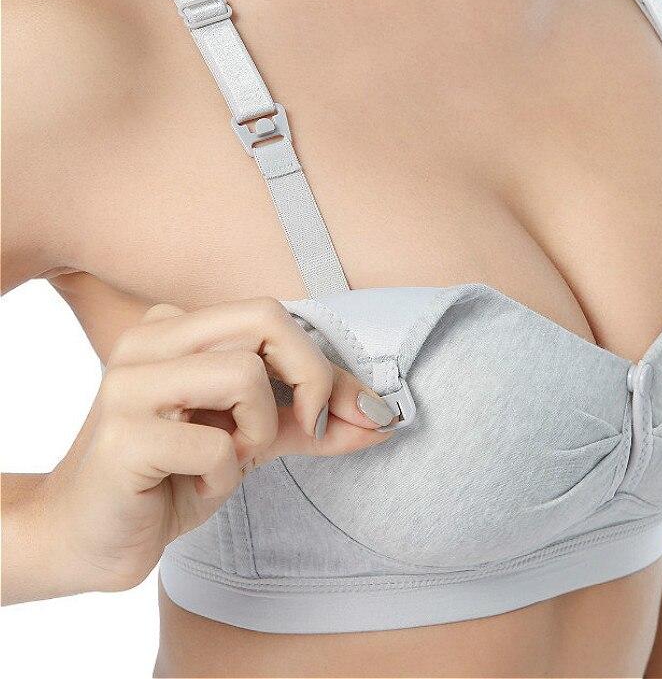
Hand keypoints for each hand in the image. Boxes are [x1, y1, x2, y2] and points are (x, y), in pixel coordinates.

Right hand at [24, 298, 395, 598]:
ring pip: (243, 375)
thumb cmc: (170, 477)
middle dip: (308, 379)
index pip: (270, 314)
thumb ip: (310, 419)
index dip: (316, 362)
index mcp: (174, 329)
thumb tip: (382, 416)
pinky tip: (192, 486)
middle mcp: (147, 342)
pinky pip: (216, 445)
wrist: (87, 538)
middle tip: (304, 426)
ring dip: (258, 433)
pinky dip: (223, 477)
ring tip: (228, 458)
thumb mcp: (251, 439)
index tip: (331, 413)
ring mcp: (128, 384)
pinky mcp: (123, 435)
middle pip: (264, 320)